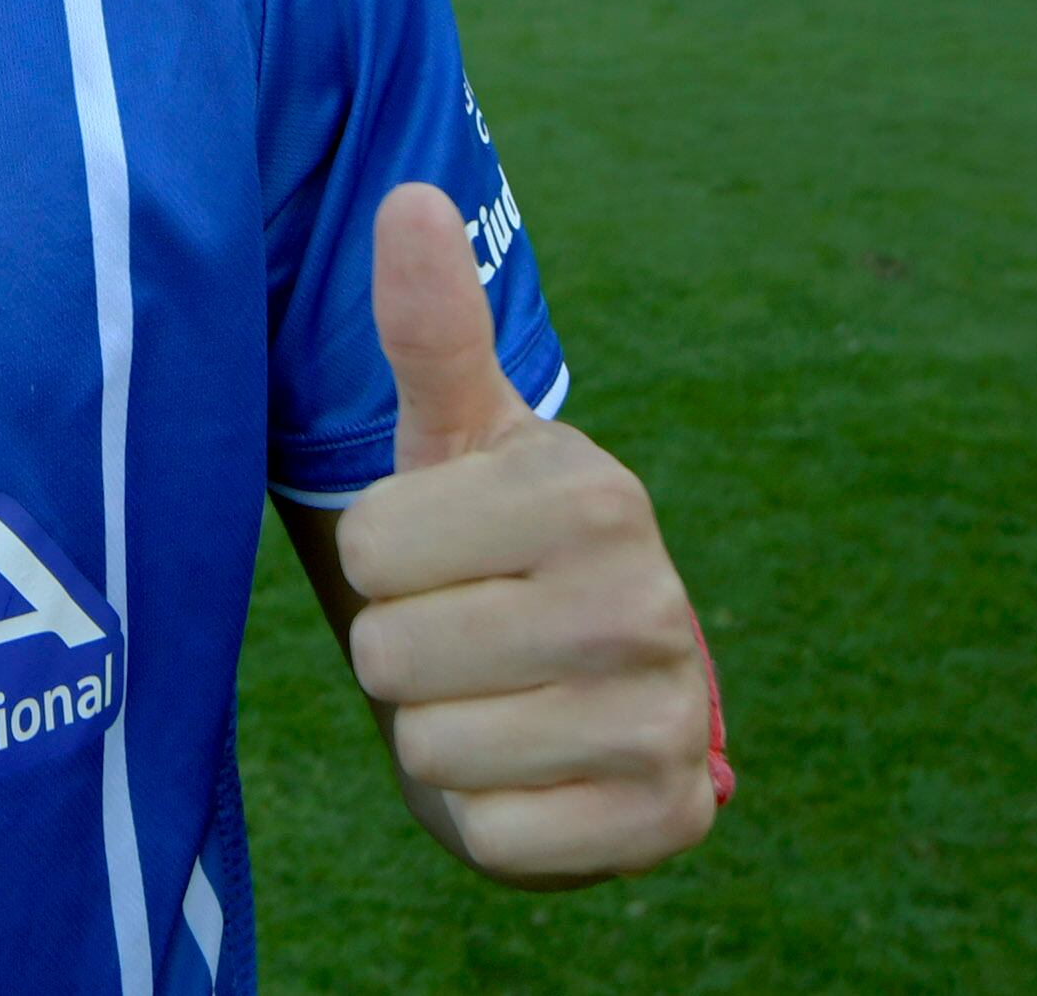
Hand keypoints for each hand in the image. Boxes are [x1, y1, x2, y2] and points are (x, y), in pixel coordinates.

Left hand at [336, 183, 718, 885]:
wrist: (594, 692)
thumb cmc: (495, 546)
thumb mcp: (456, 439)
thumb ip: (430, 328)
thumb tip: (410, 197)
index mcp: (592, 495)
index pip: (369, 546)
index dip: (381, 560)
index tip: (441, 556)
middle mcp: (647, 604)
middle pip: (392, 655)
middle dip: (403, 655)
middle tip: (463, 635)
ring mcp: (667, 720)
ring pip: (434, 752)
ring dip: (439, 737)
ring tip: (492, 697)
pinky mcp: (666, 823)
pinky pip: (497, 838)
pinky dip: (488, 819)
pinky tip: (532, 771)